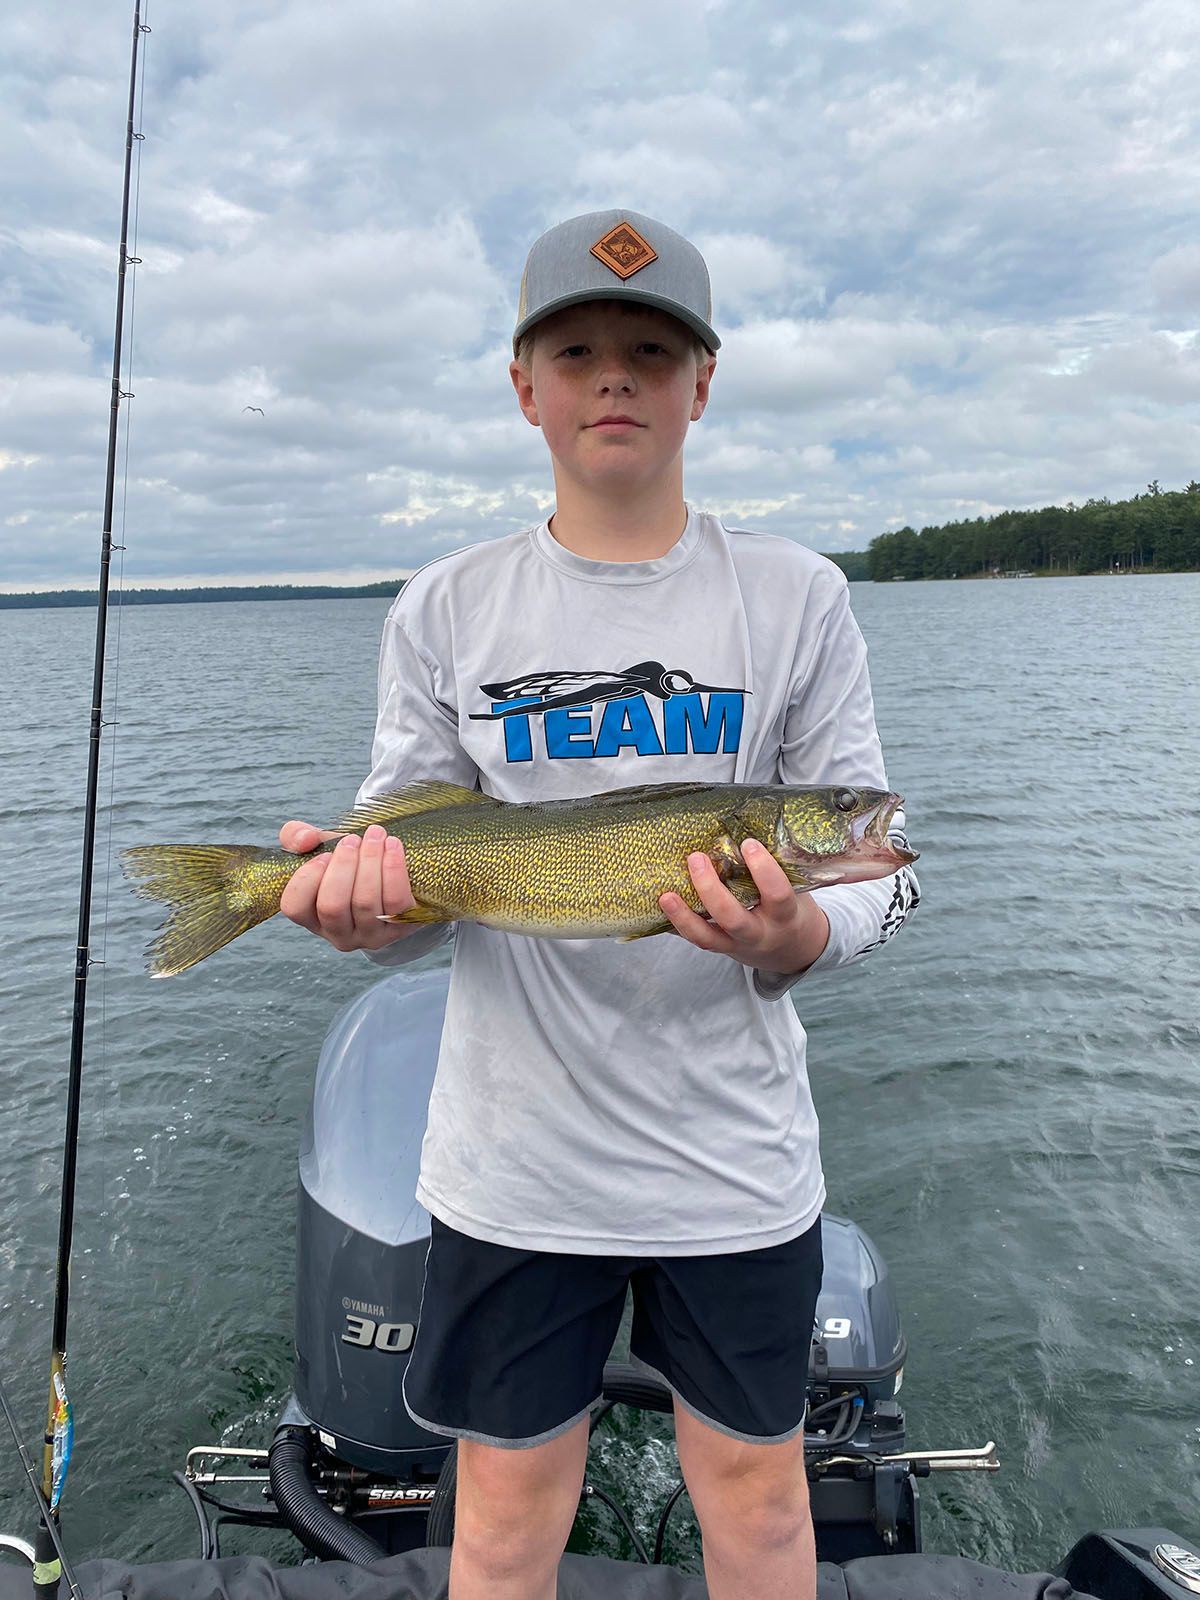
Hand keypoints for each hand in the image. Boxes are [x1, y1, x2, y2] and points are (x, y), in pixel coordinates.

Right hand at [278, 820, 417, 951]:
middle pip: (332, 906)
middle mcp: (339, 934)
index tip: (324, 854)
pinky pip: (396, 901)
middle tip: (353, 839)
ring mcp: (370, 935)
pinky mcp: (400, 927)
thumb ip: (297, 836)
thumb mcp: (319, 848)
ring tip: (376, 835)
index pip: (295, 907)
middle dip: (343, 866)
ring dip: (370, 861)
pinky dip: (394, 869)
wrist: (396, 875)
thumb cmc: (351, 864)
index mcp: (312, 918)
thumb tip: (305, 840)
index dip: (306, 879)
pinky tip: (392, 845)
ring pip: (365, 902)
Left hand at [658, 838, 829, 975]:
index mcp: (785, 916)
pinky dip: (677, 925)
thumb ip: (776, 869)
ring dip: (684, 916)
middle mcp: (760, 934)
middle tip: (696, 858)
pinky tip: (662, 907)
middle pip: (732, 918)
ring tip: (666, 895)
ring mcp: (737, 945)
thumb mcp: (794, 891)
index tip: (748, 843)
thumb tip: (746, 827)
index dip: (764, 870)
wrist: (793, 951)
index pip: (777, 895)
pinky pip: (696, 940)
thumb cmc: (791, 910)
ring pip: (707, 937)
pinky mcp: (721, 949)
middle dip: (710, 889)